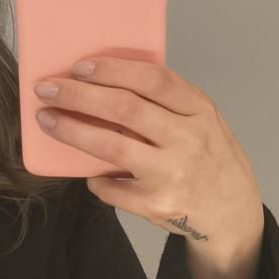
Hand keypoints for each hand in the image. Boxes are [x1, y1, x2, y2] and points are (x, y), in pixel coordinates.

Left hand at [34, 56, 264, 263]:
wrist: (232, 212)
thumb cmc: (209, 158)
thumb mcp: (202, 120)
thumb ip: (167, 102)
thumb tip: (106, 82)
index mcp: (200, 110)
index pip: (153, 80)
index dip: (113, 70)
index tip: (80, 66)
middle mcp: (188, 140)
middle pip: (124, 109)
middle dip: (78, 95)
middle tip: (48, 89)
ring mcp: (172, 174)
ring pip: (110, 146)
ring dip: (71, 130)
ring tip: (47, 119)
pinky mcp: (157, 205)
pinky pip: (111, 186)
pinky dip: (94, 178)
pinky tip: (88, 171)